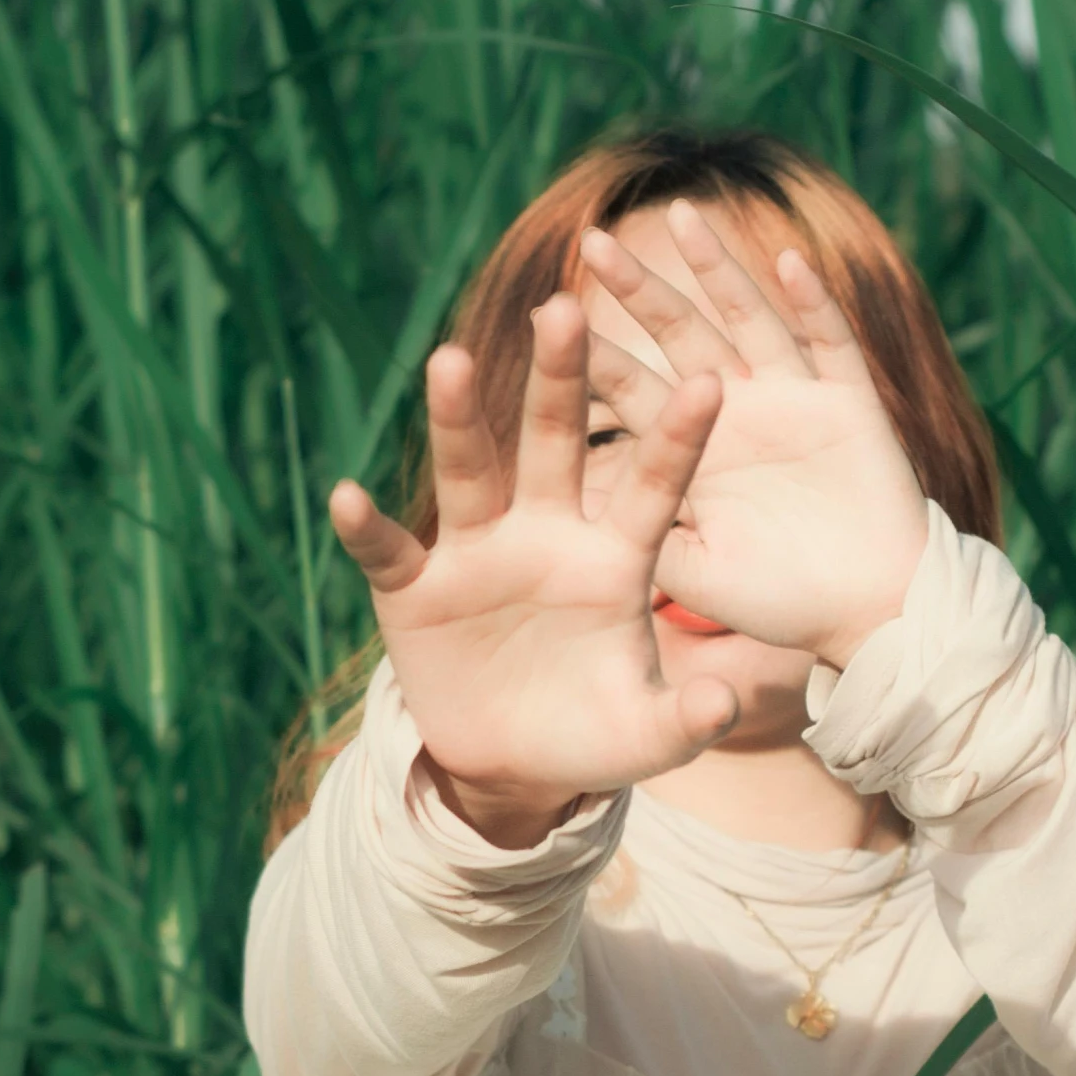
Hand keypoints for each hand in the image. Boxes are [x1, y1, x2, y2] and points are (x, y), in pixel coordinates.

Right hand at [327, 303, 740, 832]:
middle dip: (559, 380)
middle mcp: (546, 534)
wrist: (514, 766)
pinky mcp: (415, 590)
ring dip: (457, 419)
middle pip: (553, 444)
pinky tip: (350, 497)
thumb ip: (686, 720)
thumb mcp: (646, 737)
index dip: (677, 439)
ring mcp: (477, 554)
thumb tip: (725, 708)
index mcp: (613, 557)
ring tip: (449, 362)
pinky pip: (389, 553)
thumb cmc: (592, 733)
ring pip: (470, 473)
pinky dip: (368, 529)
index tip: (712, 382)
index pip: (652, 486)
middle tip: (565, 308)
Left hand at [581, 198, 930, 670]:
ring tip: (679, 216)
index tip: (546, 317)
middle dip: (640, 289)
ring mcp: (793, 400)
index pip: (633, 390)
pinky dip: (811, 303)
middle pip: (680, 335)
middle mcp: (738, 412)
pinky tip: (786, 261)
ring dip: (717, 269)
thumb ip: (648, 542)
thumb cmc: (781, 601)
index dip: (594, 356)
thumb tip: (584, 513)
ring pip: (748, 318)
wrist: (871, 613)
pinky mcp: (849, 403)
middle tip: (592, 242)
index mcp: (694, 450)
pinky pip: (829, 342)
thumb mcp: (699, 576)